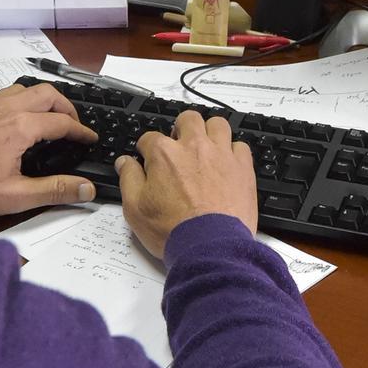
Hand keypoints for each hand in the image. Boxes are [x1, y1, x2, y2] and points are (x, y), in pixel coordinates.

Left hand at [0, 82, 98, 218]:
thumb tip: (85, 188)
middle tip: (72, 125)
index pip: (62, 122)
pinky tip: (12, 122)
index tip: (89, 139)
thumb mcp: (14, 196)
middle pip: (47, 93)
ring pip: (22, 89)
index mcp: (20, 127)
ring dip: (41, 99)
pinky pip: (0, 95)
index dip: (81, 131)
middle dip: (65, 106)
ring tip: (47, 118)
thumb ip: (54, 190)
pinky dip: (17, 102)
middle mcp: (5, 108)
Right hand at [114, 110, 257, 259]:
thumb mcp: (135, 209)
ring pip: (217, 124)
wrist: (210, 248)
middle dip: (181, 129)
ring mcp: (221, 154)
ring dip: (209, 132)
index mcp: (164, 154)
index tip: (148, 159)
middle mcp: (193, 147)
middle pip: (187, 119)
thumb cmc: (173, 231)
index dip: (146, 149)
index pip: (149, 138)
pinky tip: (227, 164)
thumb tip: (125, 162)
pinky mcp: (242, 167)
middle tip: (179, 146)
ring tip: (205, 148)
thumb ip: (129, 179)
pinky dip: (233, 151)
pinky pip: (240, 145)